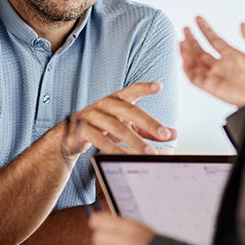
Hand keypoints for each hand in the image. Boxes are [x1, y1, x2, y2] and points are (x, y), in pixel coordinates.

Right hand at [60, 82, 176, 159]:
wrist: (71, 135)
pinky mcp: (82, 130)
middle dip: (149, 123)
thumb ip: (148, 129)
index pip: (132, 90)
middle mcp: (105, 104)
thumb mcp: (126, 125)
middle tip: (165, 135)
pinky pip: (100, 141)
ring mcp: (92, 116)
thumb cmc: (104, 127)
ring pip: (116, 127)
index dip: (145, 87)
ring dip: (135, 141)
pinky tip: (125, 158)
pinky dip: (115, 150)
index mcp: (117, 99)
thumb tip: (173, 134)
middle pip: (129, 111)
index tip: (159, 86)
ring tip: (150, 153)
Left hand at [88, 213, 155, 244]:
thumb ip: (120, 225)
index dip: (98, 223)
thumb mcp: (142, 230)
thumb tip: (95, 219)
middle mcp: (126, 242)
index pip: (100, 221)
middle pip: (98, 239)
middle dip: (103, 241)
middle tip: (113, 243)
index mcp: (131, 227)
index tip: (97, 224)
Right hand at [180, 17, 244, 106]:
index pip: (214, 40)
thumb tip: (243, 24)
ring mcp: (216, 76)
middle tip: (185, 28)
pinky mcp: (211, 87)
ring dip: (187, 52)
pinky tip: (184, 55)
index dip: (205, 29)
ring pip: (196, 63)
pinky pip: (194, 77)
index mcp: (233, 57)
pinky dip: (187, 67)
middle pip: (202, 51)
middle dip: (192, 40)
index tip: (198, 19)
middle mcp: (222, 66)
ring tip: (181, 40)